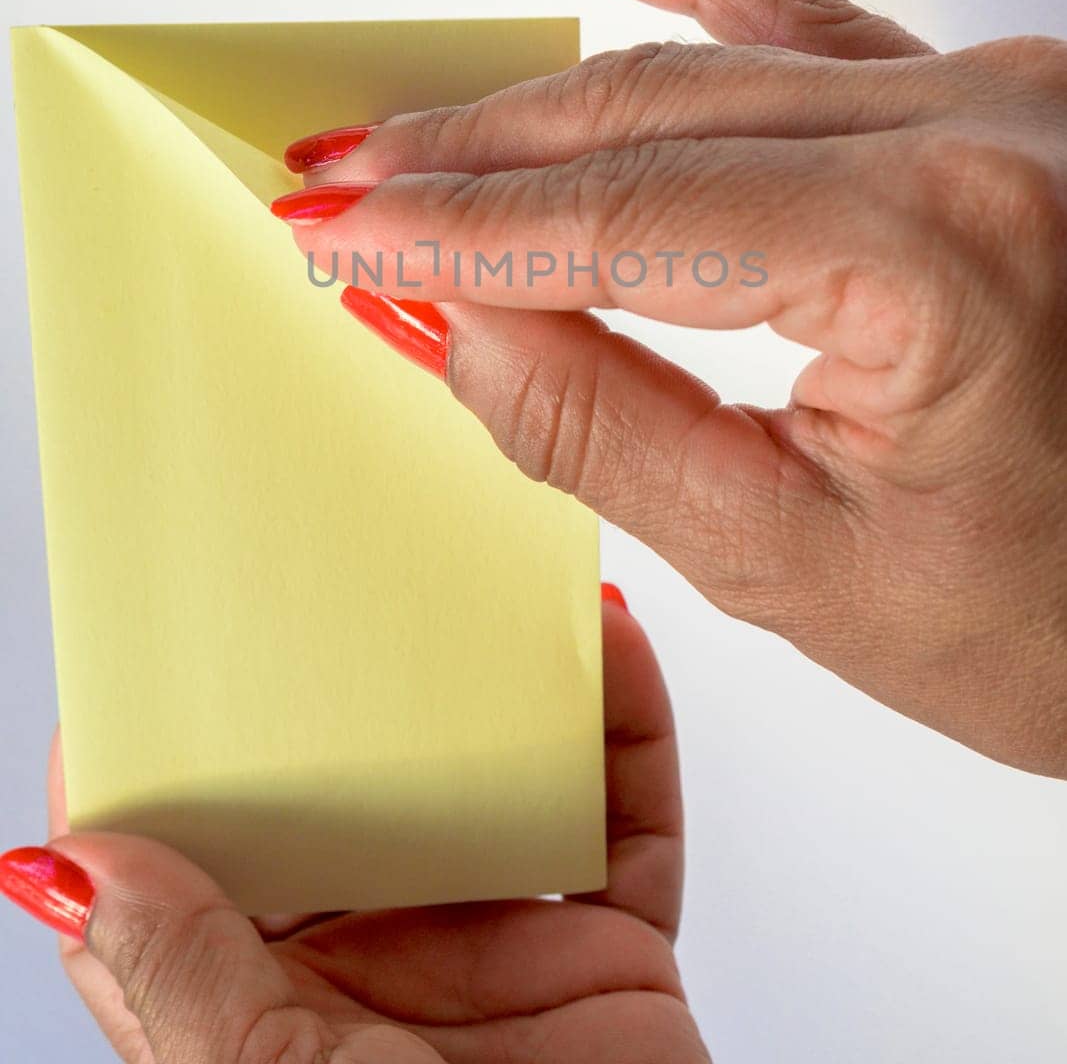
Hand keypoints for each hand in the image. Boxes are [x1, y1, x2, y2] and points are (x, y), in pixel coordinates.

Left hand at [0, 592, 708, 1063]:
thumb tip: (75, 865)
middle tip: (330, 573)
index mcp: (266, 1008)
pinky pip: (626, 813)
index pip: (191, 866)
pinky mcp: (607, 949)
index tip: (143, 661)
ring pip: (491, 776)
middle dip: (343, 686)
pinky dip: (631, 728)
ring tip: (481, 582)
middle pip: (352, 789)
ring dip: (497, 683)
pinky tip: (609, 650)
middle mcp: (375, 966)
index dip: (160, 765)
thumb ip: (183, 987)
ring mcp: (492, 948)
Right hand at [278, 0, 1066, 777]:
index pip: (623, 219)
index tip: (338, 229)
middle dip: (478, 153)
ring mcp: (999, 95)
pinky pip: (818, 20)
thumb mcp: (805, 568)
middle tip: (344, 177)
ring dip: (556, 95)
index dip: (456, 228)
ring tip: (424, 116)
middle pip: (653, 114)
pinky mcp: (998, 100)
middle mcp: (982, 129)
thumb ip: (603, 427)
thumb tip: (452, 321)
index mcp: (936, 249)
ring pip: (718, 63)